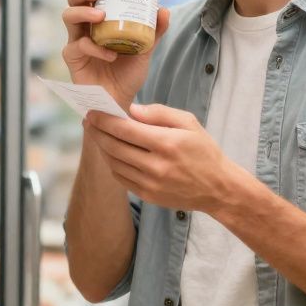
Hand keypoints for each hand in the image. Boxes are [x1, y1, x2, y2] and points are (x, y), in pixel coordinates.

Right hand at [62, 0, 170, 106]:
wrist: (121, 101)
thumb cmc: (128, 73)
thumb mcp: (145, 49)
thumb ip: (154, 30)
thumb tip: (164, 9)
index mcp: (98, 21)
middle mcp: (84, 28)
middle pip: (73, 1)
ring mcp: (76, 42)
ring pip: (68, 17)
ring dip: (83, 13)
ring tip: (100, 16)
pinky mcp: (73, 59)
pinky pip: (78, 46)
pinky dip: (94, 48)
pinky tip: (110, 54)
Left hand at [85, 103, 254, 214]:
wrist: (217, 188)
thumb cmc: (204, 151)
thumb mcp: (189, 123)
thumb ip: (159, 113)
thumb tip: (131, 109)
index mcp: (166, 143)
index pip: (125, 129)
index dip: (104, 120)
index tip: (92, 112)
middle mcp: (156, 165)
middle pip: (114, 146)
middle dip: (97, 131)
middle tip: (88, 121)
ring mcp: (150, 183)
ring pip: (114, 162)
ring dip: (102, 147)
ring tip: (99, 135)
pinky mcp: (148, 195)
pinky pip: (121, 177)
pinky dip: (113, 163)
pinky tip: (112, 153)